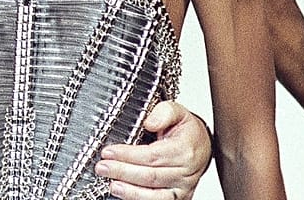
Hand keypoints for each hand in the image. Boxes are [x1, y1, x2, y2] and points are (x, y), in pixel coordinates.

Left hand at [95, 100, 209, 199]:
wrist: (201, 146)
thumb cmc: (186, 130)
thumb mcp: (177, 111)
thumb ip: (163, 112)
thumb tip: (149, 122)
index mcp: (184, 150)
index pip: (152, 155)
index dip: (128, 155)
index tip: (109, 152)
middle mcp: (185, 172)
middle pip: (150, 176)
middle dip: (122, 172)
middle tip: (102, 167)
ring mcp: (183, 187)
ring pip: (155, 194)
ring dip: (130, 191)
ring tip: (112, 184)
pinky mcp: (179, 197)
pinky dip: (140, 199)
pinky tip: (124, 193)